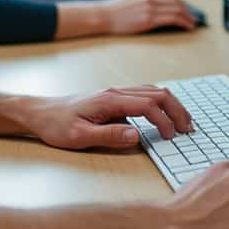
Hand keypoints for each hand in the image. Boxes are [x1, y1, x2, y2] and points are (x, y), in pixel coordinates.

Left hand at [22, 86, 193, 149]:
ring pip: (154, 91)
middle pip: (158, 93)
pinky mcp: (114, 97)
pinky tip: (164, 115)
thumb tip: (137, 135)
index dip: (164, 121)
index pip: (148, 105)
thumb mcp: (80, 137)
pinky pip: (145, 95)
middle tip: (188, 129)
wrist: (40, 113)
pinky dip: (161, 103)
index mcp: (110, 100)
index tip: (170, 138)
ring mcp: (116, 92)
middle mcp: (116, 92)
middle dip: (177, 110)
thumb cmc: (57, 125)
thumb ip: (109, 135)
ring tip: (183, 123)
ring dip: (172, 105)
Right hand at [100, 0, 195, 33]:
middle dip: (187, 10)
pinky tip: (186, 27)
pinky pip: (172, 19)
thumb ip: (145, 0)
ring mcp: (150, 7)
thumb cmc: (114, 11)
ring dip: (188, 17)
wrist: (103, 16)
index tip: (186, 9)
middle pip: (176, 1)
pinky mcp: (149, 19)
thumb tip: (157, 7)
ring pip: (177, 9)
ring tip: (192, 24)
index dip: (181, 2)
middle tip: (193, 18)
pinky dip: (183, 22)